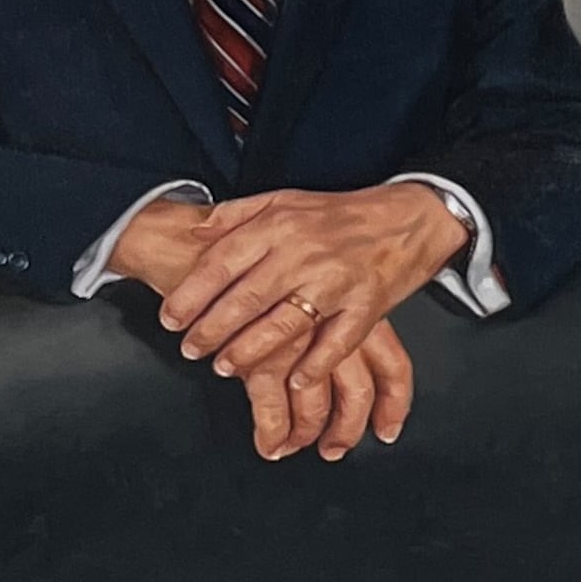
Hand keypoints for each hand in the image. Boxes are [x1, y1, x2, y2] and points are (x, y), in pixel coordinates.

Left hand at [114, 181, 463, 453]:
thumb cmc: (344, 214)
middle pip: (246, 297)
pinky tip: (294, 381)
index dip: (191, 293)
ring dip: (250, 351)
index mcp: (280, 225)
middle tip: (190, 349)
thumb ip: (238, 215)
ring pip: (284, 324)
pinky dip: (316, 364)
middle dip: (212, 329)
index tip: (170, 318)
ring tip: (225, 367)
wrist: (410, 217)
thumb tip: (197, 233)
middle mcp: (304, 253)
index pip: (223, 262)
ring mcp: (337, 282)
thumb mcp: (285, 200)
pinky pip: (337, 341)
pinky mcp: (368, 306)